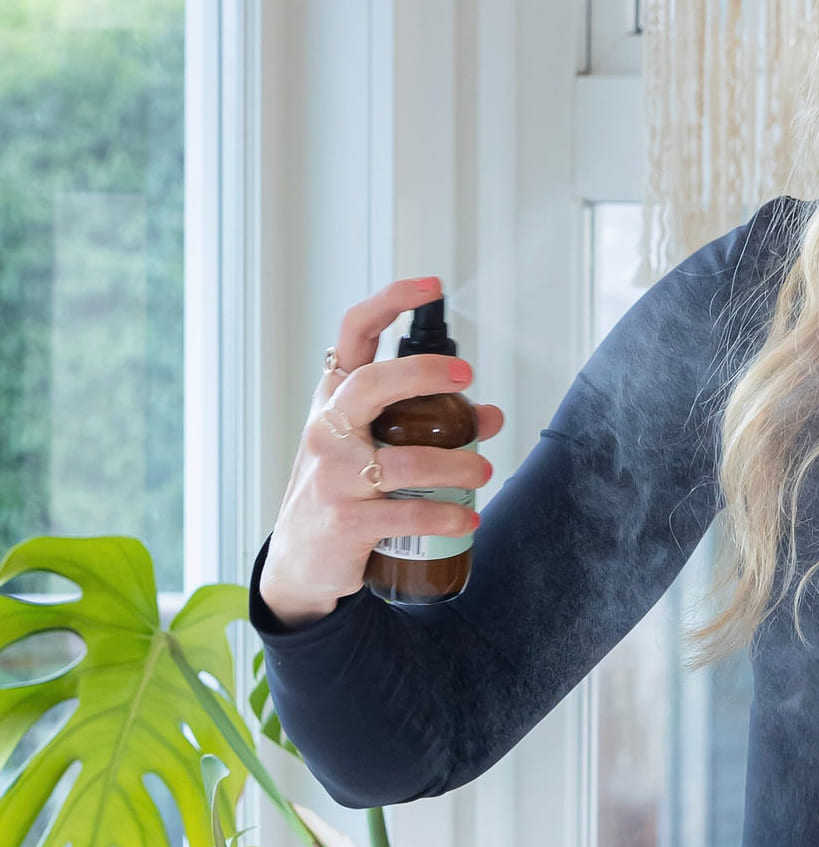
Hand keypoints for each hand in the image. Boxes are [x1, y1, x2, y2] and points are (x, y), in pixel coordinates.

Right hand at [259, 276, 504, 627]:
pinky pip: (407, 512)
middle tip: (468, 380)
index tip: (430, 286)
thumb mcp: (374, 448)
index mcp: (333, 400)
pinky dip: (446, 516)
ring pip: (405, 459)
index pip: (353, 334)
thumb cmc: (342, 490)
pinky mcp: (346, 521)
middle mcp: (327, 430)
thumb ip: (428, 426)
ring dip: (456, 465)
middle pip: (372, 385)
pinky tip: (467, 520)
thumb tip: (489, 415)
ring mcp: (333, 476)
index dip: (389, 303)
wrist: (301, 560)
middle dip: (425, 375)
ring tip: (482, 472)